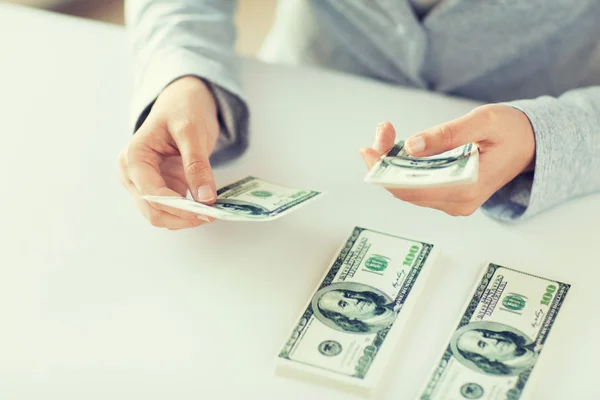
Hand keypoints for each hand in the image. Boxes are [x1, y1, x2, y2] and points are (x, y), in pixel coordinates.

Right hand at [118, 76, 218, 228]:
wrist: (184, 102)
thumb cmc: (183, 109)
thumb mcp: (192, 132)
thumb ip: (197, 165)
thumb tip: (206, 198)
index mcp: (133, 158)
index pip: (152, 195)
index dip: (178, 208)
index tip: (206, 212)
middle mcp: (131, 174)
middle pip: (153, 211)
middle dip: (182, 217)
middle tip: (212, 215)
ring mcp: (143, 183)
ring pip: (160, 215)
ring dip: (185, 218)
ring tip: (212, 210)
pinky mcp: (158, 187)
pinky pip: (170, 209)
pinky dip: (187, 212)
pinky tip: (206, 207)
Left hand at [360, 104, 535, 215]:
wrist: (531, 145)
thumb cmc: (510, 130)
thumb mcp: (484, 121)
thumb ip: (448, 134)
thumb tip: (412, 146)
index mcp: (469, 188)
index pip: (415, 189)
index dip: (386, 171)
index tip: (371, 148)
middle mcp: (458, 203)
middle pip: (406, 191)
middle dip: (384, 163)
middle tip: (380, 132)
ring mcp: (453, 203)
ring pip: (408, 190)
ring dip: (391, 164)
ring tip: (386, 134)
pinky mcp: (448, 197)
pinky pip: (416, 187)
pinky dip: (402, 168)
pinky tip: (396, 147)